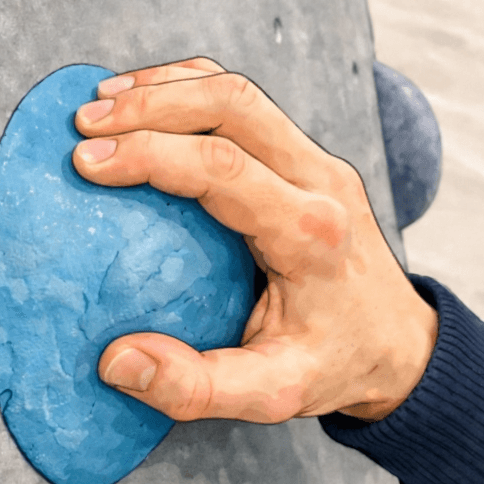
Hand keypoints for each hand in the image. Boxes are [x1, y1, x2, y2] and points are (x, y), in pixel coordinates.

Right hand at [73, 58, 437, 423]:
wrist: (398, 344)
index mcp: (310, 233)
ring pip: (240, 93)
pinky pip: (246, 106)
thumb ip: (196, 388)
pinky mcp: (307, 157)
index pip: (222, 168)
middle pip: (234, 105)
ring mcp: (318, 161)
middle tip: (84, 123)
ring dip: (167, 88)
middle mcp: (320, 181)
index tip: (86, 163)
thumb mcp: (274, 396)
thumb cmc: (333, 366)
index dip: (149, 153)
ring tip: (102, 102)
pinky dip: (190, 92)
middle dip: (151, 102)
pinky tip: (144, 104)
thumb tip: (117, 361)